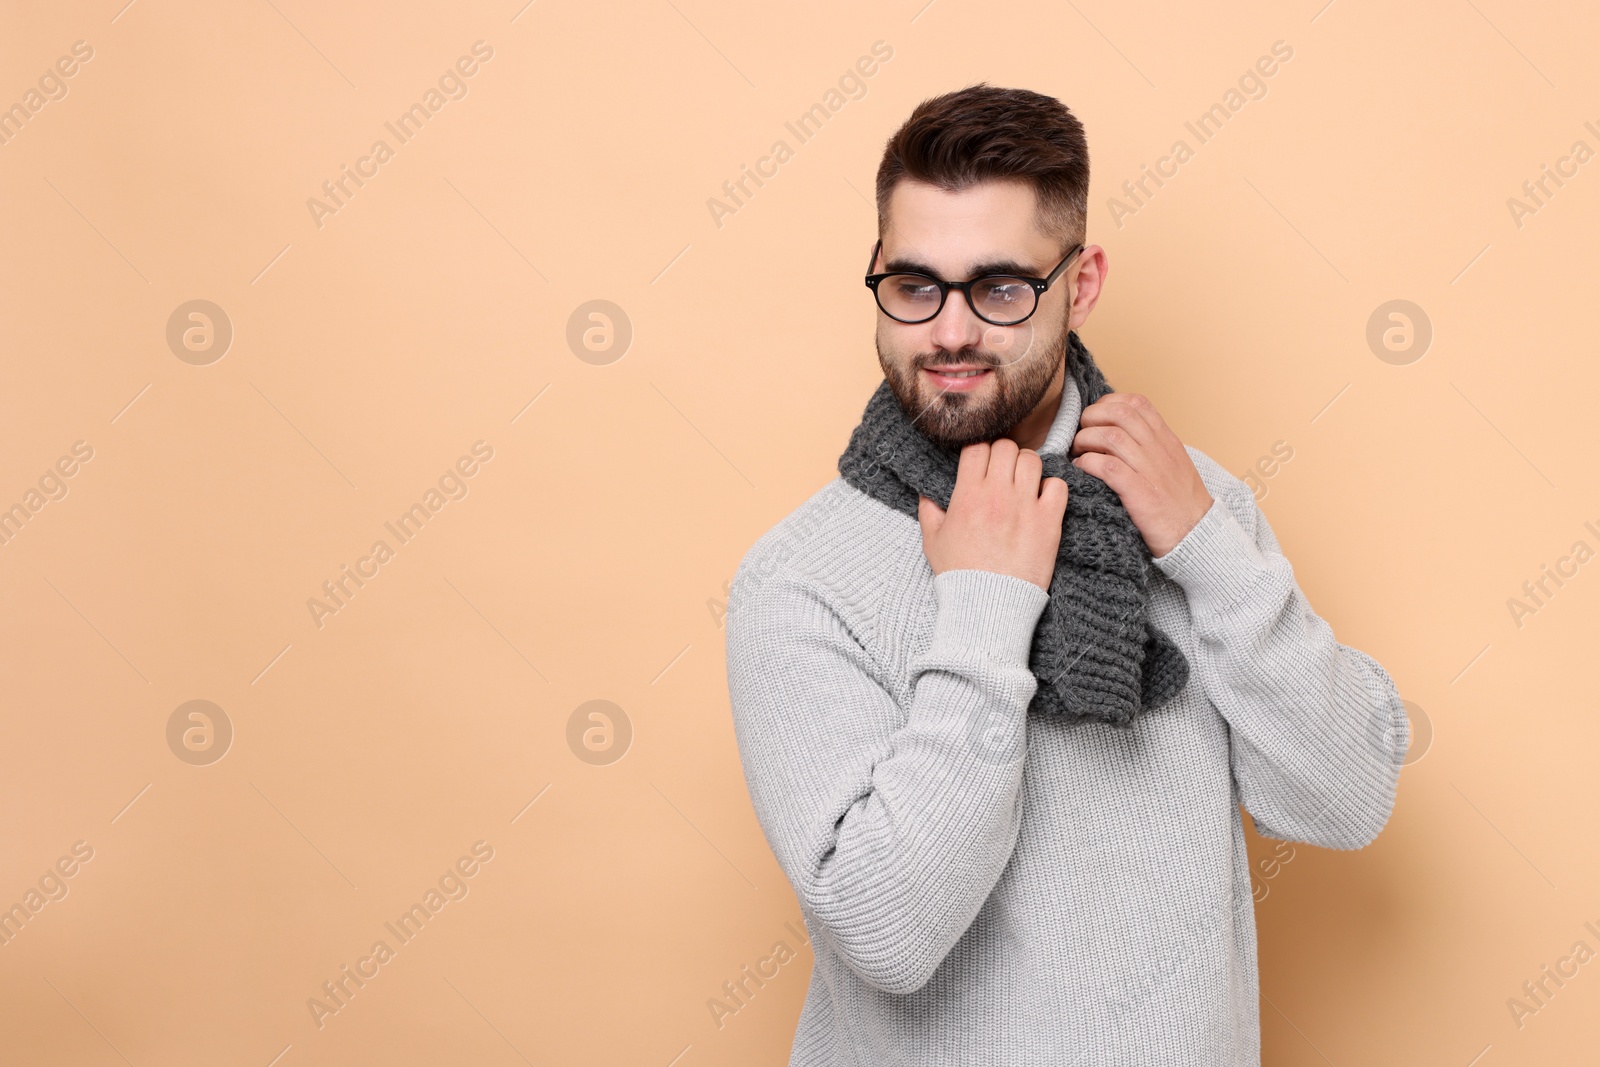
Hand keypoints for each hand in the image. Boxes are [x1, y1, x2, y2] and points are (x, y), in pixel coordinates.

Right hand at [917, 439, 1068, 591]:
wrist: (989, 605)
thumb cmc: (960, 575)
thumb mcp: (933, 542)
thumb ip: (929, 511)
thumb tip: (926, 493)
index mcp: (968, 495)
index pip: (976, 447)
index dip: (978, 451)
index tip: (980, 464)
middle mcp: (998, 494)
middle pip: (1006, 447)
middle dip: (1003, 455)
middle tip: (1002, 472)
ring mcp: (1026, 506)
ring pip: (1033, 459)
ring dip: (1027, 466)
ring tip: (1023, 482)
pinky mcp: (1049, 521)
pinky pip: (1059, 486)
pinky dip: (1052, 488)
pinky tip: (1042, 500)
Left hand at [1068, 392, 1212, 557]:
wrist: (1198, 535)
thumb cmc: (1180, 504)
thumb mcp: (1172, 464)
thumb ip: (1150, 446)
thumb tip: (1118, 432)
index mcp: (1166, 440)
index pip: (1136, 403)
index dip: (1108, 404)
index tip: (1094, 418)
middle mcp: (1159, 449)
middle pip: (1119, 413)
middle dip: (1091, 418)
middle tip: (1080, 434)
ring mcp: (1150, 470)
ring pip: (1110, 436)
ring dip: (1085, 440)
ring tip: (1078, 453)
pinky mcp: (1139, 493)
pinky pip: (1107, 466)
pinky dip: (1088, 463)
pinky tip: (1082, 470)